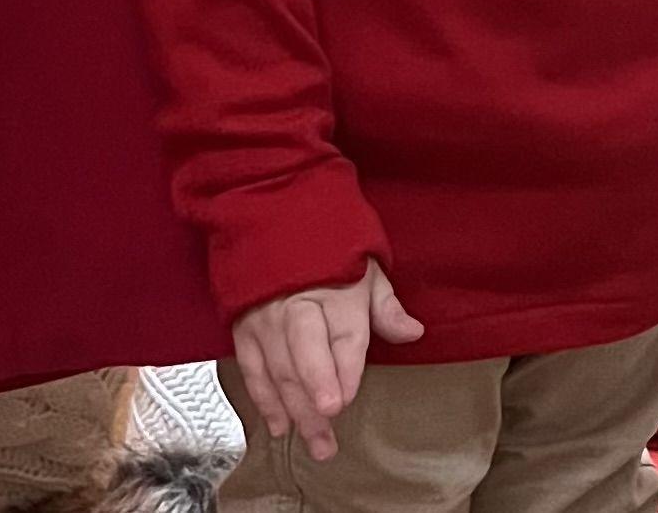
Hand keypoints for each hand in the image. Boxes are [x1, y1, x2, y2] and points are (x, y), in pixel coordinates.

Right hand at [232, 259, 420, 461]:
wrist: (271, 214)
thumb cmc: (327, 248)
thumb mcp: (364, 266)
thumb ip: (385, 305)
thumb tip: (413, 332)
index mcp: (333, 290)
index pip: (343, 334)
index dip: (345, 369)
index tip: (345, 400)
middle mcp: (296, 305)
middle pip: (306, 352)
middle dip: (315, 389)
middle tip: (327, 423)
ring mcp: (266, 317)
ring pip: (279, 367)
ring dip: (295, 408)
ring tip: (316, 443)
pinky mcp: (244, 326)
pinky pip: (251, 367)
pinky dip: (264, 398)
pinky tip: (279, 426)